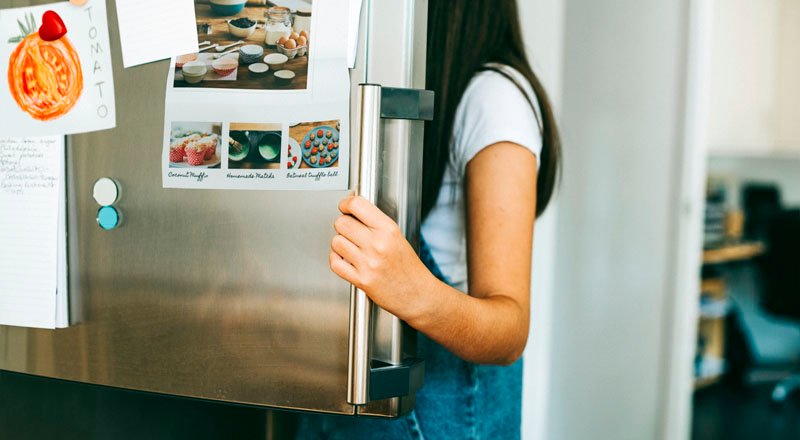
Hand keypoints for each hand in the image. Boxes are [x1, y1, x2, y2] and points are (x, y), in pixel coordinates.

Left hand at [329, 195, 434, 320]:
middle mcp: (378, 244)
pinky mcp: (361, 280)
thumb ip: (376, 224)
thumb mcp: (398, 237)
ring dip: (339, 243)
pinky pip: (335, 263)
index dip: (346, 203)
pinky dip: (336, 259)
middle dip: (343, 225)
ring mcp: (368, 263)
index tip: (345, 206)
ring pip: (336, 242)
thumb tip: (353, 210)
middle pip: (342, 223)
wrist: (418, 295)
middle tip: (349, 230)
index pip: (357, 205)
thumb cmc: (409, 268)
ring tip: (349, 247)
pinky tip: (345, 259)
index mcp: (388, 230)